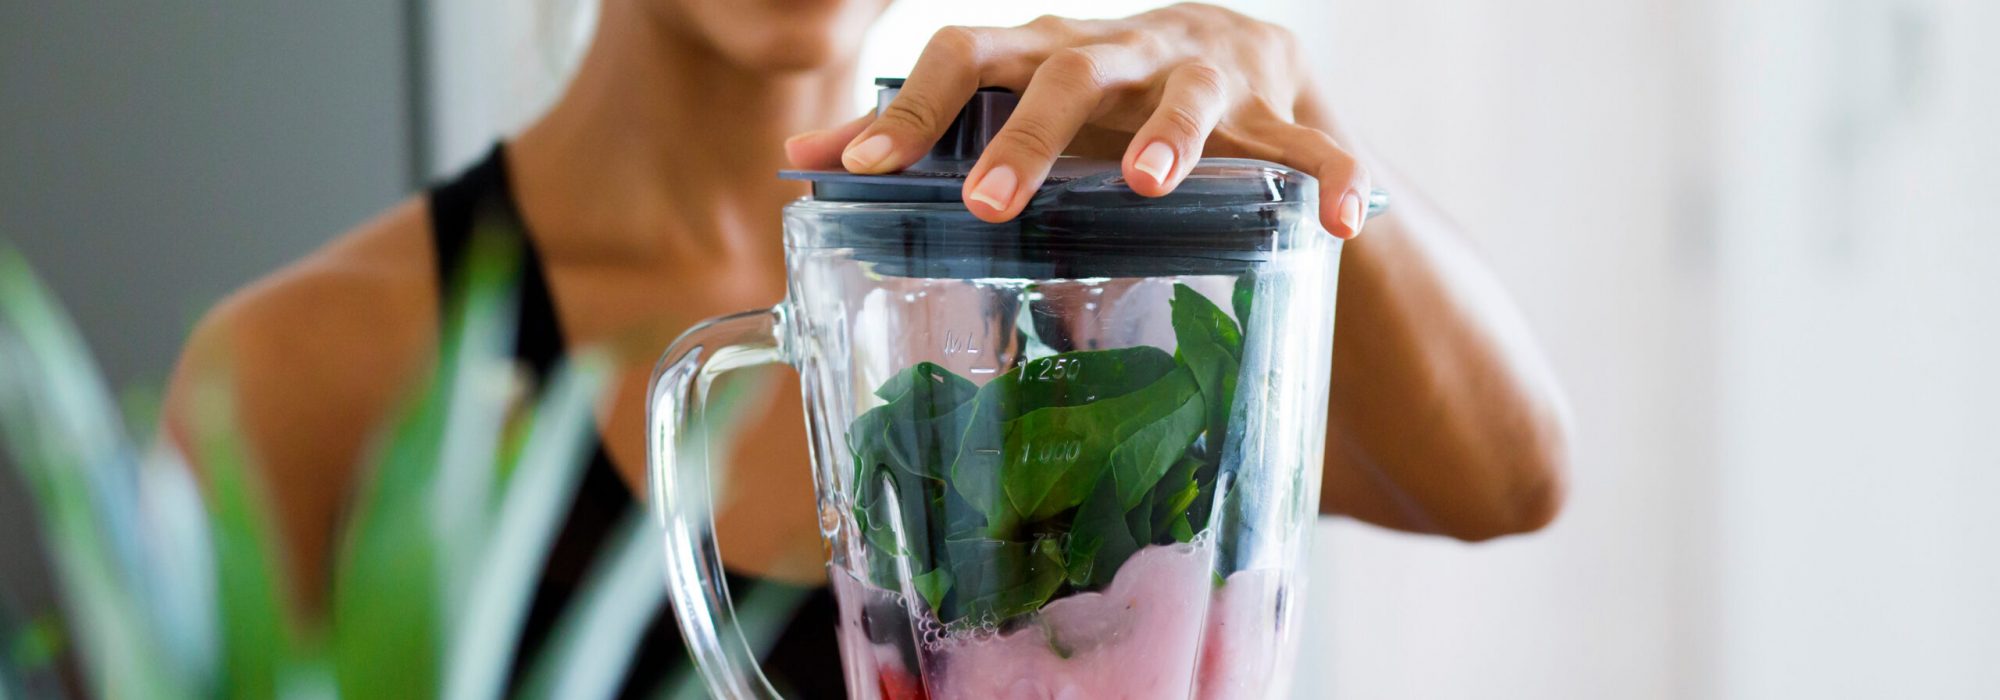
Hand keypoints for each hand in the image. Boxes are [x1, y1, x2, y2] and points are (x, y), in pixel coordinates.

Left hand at [784, 3, 1372, 237]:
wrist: (1238, 58)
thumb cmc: (1098, 101)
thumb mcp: (1016, 107)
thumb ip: (922, 136)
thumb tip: (799, 163)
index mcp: (1045, 51)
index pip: (964, 56)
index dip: (912, 110)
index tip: (862, 170)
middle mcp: (1120, 50)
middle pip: (1067, 71)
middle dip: (1027, 136)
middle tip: (992, 204)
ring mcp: (1206, 73)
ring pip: (1189, 93)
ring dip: (1170, 135)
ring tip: (1149, 185)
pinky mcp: (1283, 109)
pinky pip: (1315, 145)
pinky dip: (1333, 178)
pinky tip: (1345, 224)